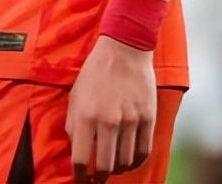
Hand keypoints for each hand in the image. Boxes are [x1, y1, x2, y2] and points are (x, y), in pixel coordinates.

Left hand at [67, 35, 156, 181]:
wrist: (124, 50)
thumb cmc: (96, 72)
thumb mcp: (75, 95)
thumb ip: (73, 124)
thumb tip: (76, 148)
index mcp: (86, 115)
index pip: (81, 159)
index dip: (80, 175)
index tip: (80, 180)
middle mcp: (108, 121)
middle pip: (105, 166)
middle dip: (99, 178)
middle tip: (96, 180)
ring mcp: (130, 121)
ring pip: (125, 161)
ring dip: (117, 170)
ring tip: (112, 168)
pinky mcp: (148, 118)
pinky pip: (144, 151)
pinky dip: (136, 162)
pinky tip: (129, 161)